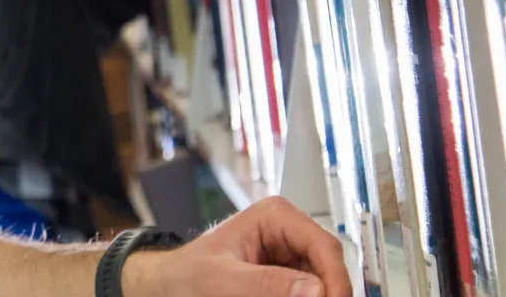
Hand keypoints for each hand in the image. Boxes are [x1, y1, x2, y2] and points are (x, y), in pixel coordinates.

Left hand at [121, 197, 350, 296]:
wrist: (169, 285)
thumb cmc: (184, 273)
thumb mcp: (219, 279)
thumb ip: (265, 284)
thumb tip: (313, 289)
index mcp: (275, 216)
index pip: (324, 246)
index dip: (336, 280)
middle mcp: (288, 233)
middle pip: (329, 268)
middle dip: (328, 293)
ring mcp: (290, 257)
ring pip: (322, 285)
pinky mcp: (288, 279)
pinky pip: (308, 293)